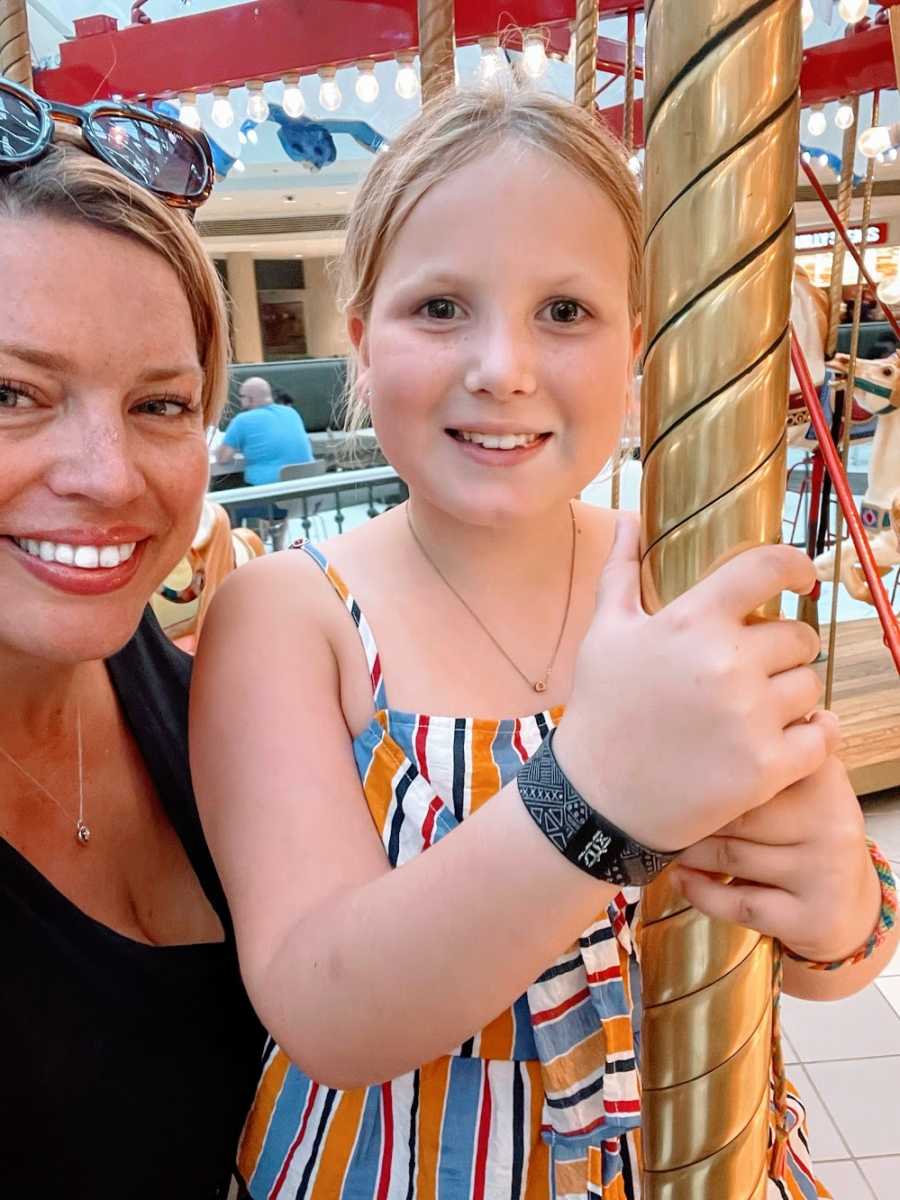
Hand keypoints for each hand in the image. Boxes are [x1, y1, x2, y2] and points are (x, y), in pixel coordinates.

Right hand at [554, 515, 829, 851]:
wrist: (597, 798)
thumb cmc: (601, 708)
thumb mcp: (604, 632)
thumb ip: (621, 570)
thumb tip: (628, 517)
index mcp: (691, 621)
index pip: (767, 568)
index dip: (795, 566)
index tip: (801, 578)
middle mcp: (726, 663)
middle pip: (799, 637)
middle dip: (784, 650)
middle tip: (758, 668)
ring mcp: (749, 717)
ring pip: (810, 686)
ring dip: (793, 695)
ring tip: (759, 709)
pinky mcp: (765, 767)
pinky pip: (821, 737)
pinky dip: (812, 737)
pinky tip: (788, 737)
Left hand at [672, 739, 881, 962]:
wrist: (846, 903)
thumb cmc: (800, 832)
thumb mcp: (792, 787)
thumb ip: (753, 760)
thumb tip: (681, 739)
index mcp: (822, 774)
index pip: (753, 765)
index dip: (705, 773)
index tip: (673, 775)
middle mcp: (832, 820)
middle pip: (738, 812)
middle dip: (694, 818)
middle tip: (663, 815)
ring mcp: (826, 870)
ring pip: (733, 857)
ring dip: (690, 853)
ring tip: (670, 845)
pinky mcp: (812, 916)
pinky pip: (740, 903)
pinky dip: (701, 892)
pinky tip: (681, 880)